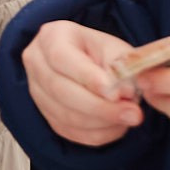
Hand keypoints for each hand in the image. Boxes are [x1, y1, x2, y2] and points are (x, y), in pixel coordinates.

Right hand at [22, 20, 143, 146]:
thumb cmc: (103, 54)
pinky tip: (117, 125)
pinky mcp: (44, 113)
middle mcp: (36, 62)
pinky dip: (97, 133)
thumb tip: (124, 94)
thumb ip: (122, 67)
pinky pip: (69, 131)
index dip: (87, 77)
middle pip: (59, 89)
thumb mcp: (117, 49)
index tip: (115, 93)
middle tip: (134, 114)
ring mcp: (36, 89)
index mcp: (51, 36)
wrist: (91, 64)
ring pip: (64, 115)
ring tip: (129, 118)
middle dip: (99, 106)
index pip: (61, 57)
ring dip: (102, 122)